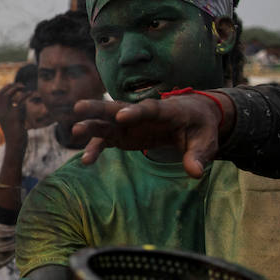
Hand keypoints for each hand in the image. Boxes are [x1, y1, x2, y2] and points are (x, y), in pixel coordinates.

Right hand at [0, 80, 30, 149]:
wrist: (15, 144)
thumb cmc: (15, 134)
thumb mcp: (14, 121)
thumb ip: (14, 112)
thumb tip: (20, 104)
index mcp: (0, 112)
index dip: (6, 88)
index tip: (15, 86)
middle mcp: (1, 111)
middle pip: (1, 93)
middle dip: (10, 86)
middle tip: (21, 86)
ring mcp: (7, 113)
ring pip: (8, 95)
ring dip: (16, 88)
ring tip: (24, 87)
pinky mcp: (16, 115)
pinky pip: (20, 101)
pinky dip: (26, 95)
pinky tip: (31, 93)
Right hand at [72, 93, 231, 178]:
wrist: (190, 119)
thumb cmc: (199, 127)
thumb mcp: (205, 141)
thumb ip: (198, 155)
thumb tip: (195, 173)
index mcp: (164, 110)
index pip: (148, 109)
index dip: (135, 112)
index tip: (121, 116)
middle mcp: (140, 114)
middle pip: (116, 108)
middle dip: (98, 108)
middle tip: (79, 107)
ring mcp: (128, 124)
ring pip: (105, 122)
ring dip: (90, 125)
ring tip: (74, 131)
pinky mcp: (122, 135)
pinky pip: (105, 141)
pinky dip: (95, 149)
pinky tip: (85, 161)